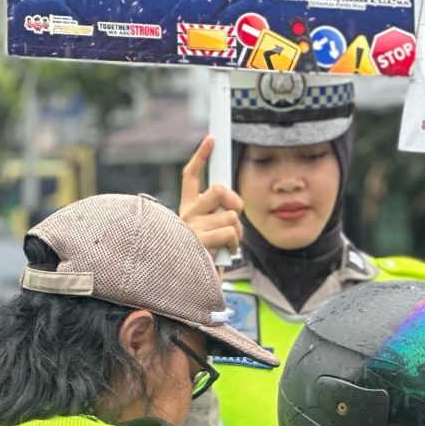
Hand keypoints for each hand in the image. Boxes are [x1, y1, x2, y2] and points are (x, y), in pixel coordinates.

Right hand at [180, 136, 243, 262]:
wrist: (191, 286)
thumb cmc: (207, 259)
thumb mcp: (214, 232)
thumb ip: (220, 215)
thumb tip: (234, 206)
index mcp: (188, 209)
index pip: (190, 176)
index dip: (201, 156)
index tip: (212, 139)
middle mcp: (186, 214)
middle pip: (219, 190)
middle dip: (235, 203)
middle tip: (234, 218)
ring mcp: (191, 227)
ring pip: (230, 215)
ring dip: (238, 232)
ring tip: (228, 244)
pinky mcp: (199, 241)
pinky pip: (230, 232)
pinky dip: (235, 244)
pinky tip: (226, 253)